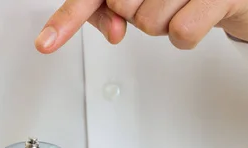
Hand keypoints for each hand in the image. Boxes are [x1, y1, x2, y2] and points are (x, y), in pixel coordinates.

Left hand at [34, 0, 247, 50]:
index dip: (69, 18)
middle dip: (139, 14)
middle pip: (122, 7)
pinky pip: (182, 33)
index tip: (46, 43)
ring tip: (186, 4)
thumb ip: (112, 9)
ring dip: (166, 24)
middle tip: (164, 0)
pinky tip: (201, 16)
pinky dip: (187, 36)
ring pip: (150, 23)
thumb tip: (112, 30)